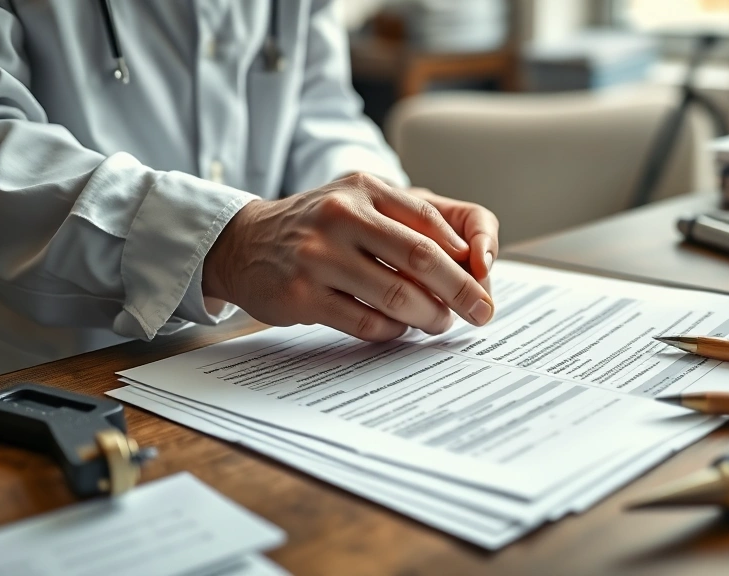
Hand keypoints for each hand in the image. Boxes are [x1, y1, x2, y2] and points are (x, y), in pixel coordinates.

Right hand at [202, 173, 495, 340]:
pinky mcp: (302, 295)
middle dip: (461, 291)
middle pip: (422, 258)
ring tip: (439, 322)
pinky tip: (399, 328)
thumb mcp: (361, 203)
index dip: (466, 257)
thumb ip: (413, 221)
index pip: (432, 223)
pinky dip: (392, 330)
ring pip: (397, 295)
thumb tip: (473, 261)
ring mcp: (318, 256)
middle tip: (482, 312)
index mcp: (364, 189)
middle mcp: (342, 216)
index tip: (484, 282)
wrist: (244, 243)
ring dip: (429, 315)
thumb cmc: (320, 227)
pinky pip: (366, 321)